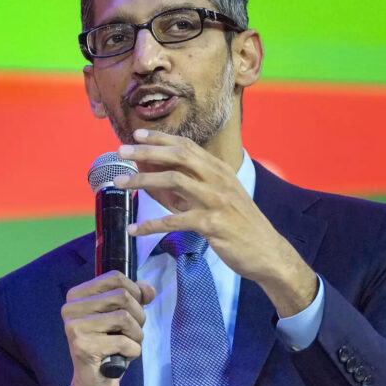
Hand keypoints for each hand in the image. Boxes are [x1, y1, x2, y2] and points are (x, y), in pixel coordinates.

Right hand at [61, 271, 156, 385]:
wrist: (93, 382)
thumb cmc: (108, 344)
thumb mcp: (123, 314)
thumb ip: (136, 296)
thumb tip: (149, 290)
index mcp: (77, 296)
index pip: (114, 277)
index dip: (134, 290)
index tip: (135, 307)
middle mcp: (71, 309)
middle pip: (122, 296)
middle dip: (139, 315)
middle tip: (133, 331)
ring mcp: (75, 327)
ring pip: (125, 317)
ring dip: (137, 334)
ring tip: (129, 344)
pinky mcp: (83, 347)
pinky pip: (124, 341)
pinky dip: (133, 350)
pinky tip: (123, 357)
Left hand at [114, 129, 316, 316]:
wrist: (267, 252)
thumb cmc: (239, 225)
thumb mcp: (216, 200)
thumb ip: (186, 189)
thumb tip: (151, 178)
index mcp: (220, 170)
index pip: (187, 146)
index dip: (161, 138)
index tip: (137, 133)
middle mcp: (218, 180)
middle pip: (179, 156)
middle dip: (148, 150)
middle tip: (122, 149)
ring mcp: (216, 200)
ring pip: (174, 181)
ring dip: (143, 181)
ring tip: (118, 183)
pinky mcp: (213, 224)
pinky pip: (176, 221)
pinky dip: (151, 225)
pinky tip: (134, 230)